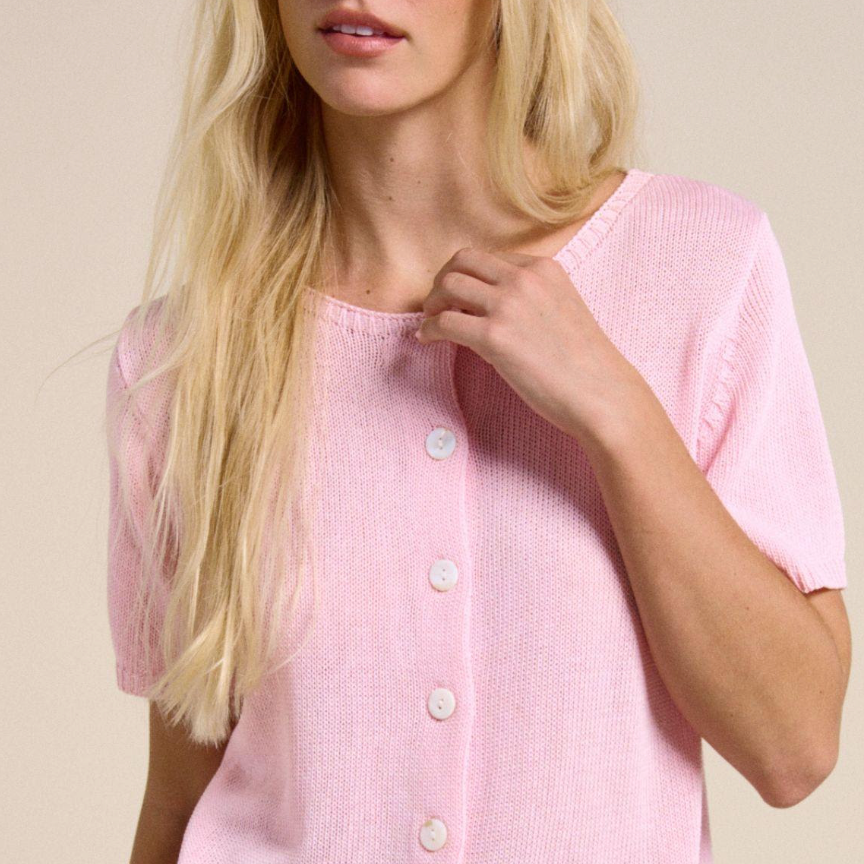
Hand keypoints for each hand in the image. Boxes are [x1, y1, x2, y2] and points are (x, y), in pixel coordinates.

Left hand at [414, 246, 643, 443]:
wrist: (602, 393)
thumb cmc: (585, 363)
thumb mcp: (562, 308)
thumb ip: (532, 297)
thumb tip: (491, 306)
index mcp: (543, 268)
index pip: (488, 257)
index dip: (467, 276)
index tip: (459, 297)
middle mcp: (524, 279)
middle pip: (461, 261)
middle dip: (442, 281)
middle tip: (436, 305)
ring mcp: (508, 305)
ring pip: (448, 285)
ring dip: (432, 303)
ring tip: (431, 322)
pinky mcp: (494, 337)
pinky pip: (445, 322)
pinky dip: (429, 329)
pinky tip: (427, 340)